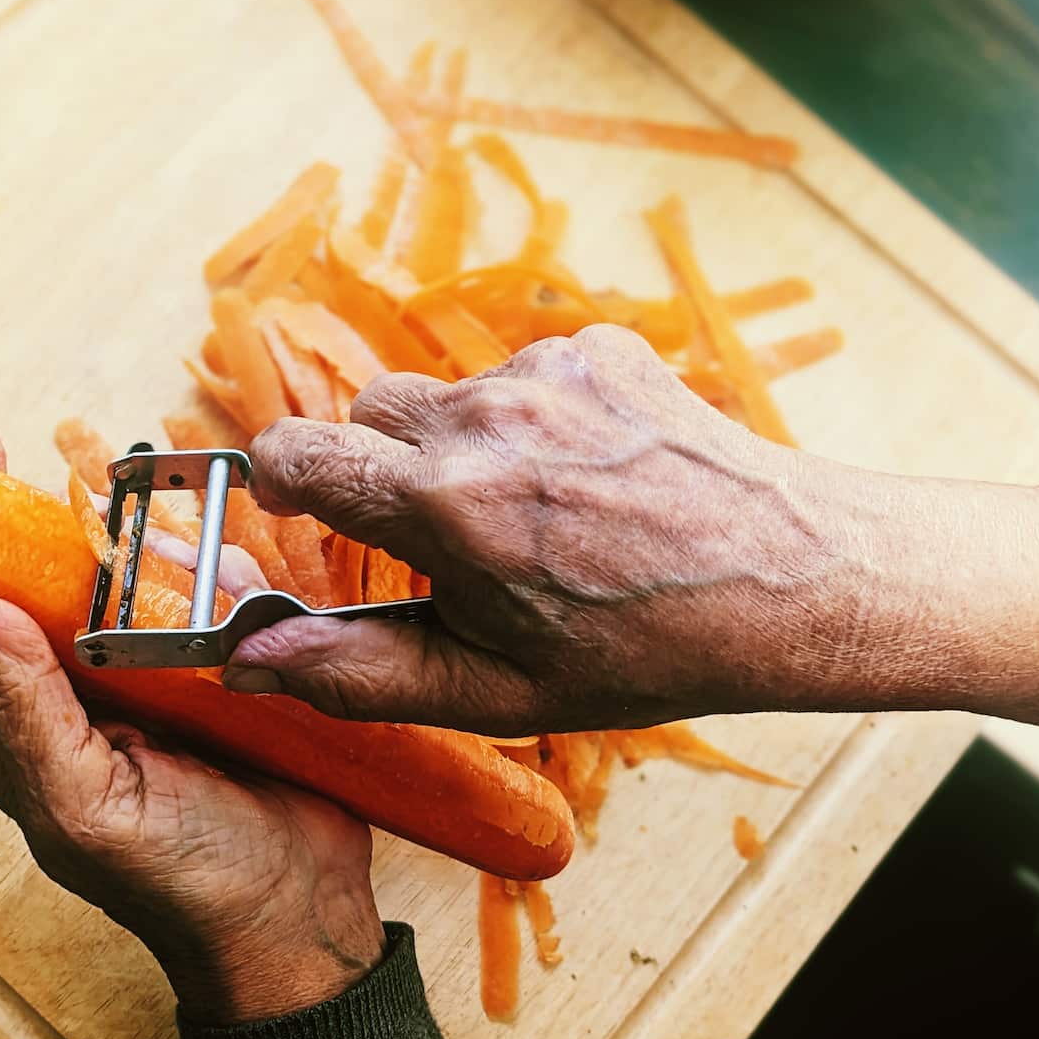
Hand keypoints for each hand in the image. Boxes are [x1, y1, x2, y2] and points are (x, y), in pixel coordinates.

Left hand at [0, 429, 384, 1023]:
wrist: (301, 917)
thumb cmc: (186, 881)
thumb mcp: (84, 804)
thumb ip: (15, 710)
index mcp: (21, 715)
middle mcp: (79, 683)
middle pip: (55, 563)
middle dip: (94, 520)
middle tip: (138, 514)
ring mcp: (155, 670)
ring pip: (145, 566)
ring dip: (182, 559)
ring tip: (220, 608)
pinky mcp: (224, 665)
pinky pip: (220, 588)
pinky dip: (239, 580)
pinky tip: (260, 616)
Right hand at [225, 326, 870, 733]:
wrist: (789, 576)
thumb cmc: (646, 648)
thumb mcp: (496, 692)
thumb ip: (358, 672)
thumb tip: (250, 657)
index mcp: (448, 506)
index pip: (293, 452)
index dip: (282, 481)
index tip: (305, 508)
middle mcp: (487, 418)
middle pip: (367, 414)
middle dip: (384, 471)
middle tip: (450, 536)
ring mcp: (547, 372)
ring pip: (445, 394)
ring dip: (461, 445)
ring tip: (539, 511)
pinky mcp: (594, 346)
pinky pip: (519, 373)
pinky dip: (531, 418)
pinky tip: (589, 473)